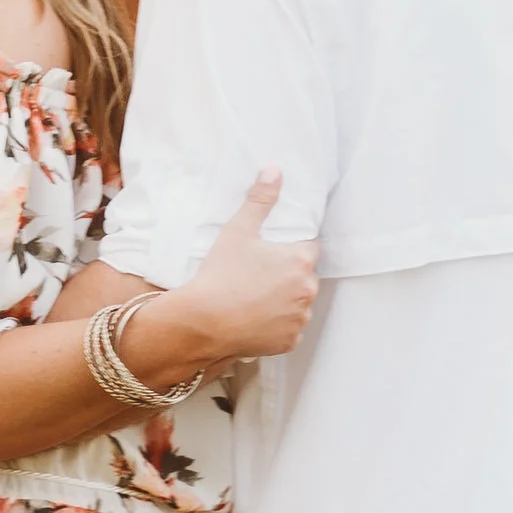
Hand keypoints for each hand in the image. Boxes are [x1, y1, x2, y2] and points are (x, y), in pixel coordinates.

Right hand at [172, 171, 316, 364]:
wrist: (204, 320)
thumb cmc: (221, 274)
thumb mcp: (239, 231)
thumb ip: (260, 200)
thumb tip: (274, 171)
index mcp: (301, 261)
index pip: (308, 249)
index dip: (290, 251)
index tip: (271, 256)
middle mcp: (308, 290)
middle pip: (305, 278)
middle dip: (288, 277)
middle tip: (258, 277)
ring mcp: (300, 318)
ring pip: (298, 305)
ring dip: (285, 301)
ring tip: (255, 299)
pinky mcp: (290, 341)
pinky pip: (289, 329)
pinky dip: (277, 325)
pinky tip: (256, 319)